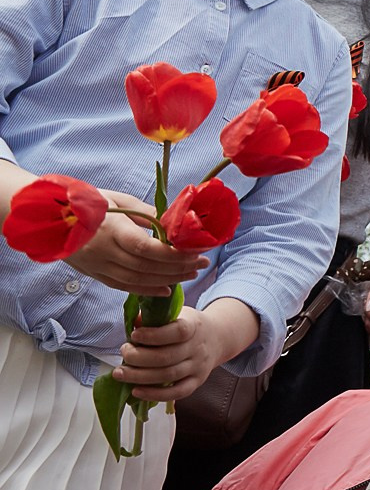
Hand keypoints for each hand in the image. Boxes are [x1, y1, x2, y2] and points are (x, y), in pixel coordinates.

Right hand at [69, 191, 207, 294]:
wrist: (46, 218)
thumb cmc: (83, 203)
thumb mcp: (116, 199)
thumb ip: (144, 212)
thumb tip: (172, 221)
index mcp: (110, 230)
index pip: (146, 247)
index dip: (173, 254)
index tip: (196, 251)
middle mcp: (103, 251)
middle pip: (146, 266)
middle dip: (178, 267)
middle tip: (202, 263)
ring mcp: (97, 265)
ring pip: (136, 280)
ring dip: (167, 280)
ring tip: (190, 275)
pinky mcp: (93, 274)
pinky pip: (122, 287)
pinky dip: (146, 290)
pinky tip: (166, 290)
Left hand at [115, 298, 259, 402]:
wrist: (217, 338)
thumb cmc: (189, 325)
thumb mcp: (177, 314)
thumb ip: (155, 317)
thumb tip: (134, 322)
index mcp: (194, 327)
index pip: (178, 332)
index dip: (154, 335)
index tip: (134, 335)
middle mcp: (198, 348)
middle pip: (167, 357)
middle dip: (138, 358)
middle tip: (123, 353)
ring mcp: (198, 367)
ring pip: (168, 376)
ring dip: (140, 376)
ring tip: (120, 373)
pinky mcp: (196, 382)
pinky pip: (177, 393)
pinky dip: (155, 395)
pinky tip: (136, 391)